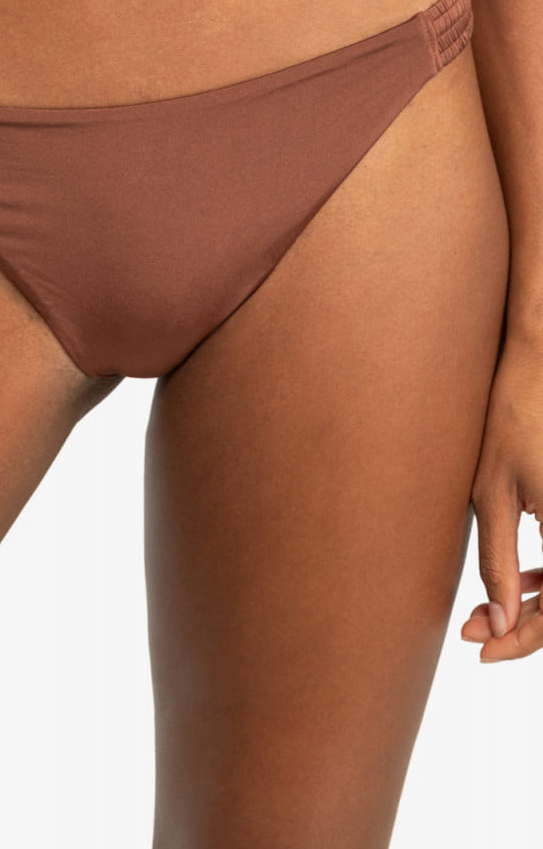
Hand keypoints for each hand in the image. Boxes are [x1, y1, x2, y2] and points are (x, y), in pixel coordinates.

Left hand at [461, 336, 542, 661]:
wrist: (540, 361)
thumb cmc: (512, 416)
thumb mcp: (492, 491)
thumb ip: (497, 559)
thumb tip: (499, 621)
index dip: (525, 641)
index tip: (482, 650)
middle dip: (527, 627)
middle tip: (474, 633)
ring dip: (540, 606)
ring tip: (485, 613)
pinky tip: (522, 582)